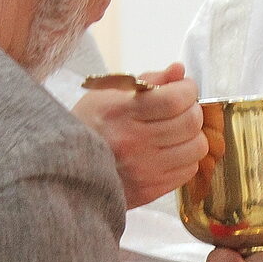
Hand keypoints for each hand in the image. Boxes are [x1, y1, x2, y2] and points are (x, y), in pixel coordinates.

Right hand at [72, 63, 207, 208]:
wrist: (66, 170)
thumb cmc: (87, 126)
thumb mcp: (107, 94)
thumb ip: (148, 80)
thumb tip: (179, 71)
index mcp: (122, 113)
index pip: (175, 99)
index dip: (188, 90)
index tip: (183, 89)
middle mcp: (134, 143)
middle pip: (190, 123)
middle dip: (192, 111)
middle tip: (182, 110)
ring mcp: (144, 170)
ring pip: (196, 149)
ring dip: (192, 136)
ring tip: (176, 133)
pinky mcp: (150, 190)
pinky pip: (188, 171)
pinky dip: (185, 159)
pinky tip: (169, 152)